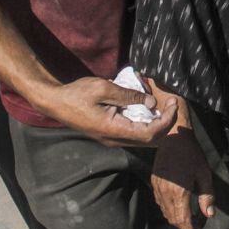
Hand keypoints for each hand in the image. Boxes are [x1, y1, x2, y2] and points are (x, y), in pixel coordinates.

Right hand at [35, 77, 177, 145]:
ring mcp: (111, 139)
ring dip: (156, 124)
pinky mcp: (109, 135)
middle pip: (149, 140)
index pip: (150, 133)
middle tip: (172, 103)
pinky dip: (145, 123)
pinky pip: (133, 133)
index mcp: (114, 130)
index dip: (166, 121)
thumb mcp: (104, 88)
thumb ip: (129, 95)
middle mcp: (114, 140)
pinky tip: (147, 108)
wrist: (55, 102)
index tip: (173, 103)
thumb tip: (151, 100)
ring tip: (163, 105)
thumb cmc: (77, 94)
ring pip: (142, 139)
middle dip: (166, 123)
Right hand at [152, 125, 215, 228]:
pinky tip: (177, 209)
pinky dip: (168, 211)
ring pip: (166, 212)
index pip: (183, 220)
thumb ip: (207, 196)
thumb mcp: (204, 174)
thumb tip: (209, 215)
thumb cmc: (192, 155)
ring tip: (188, 223)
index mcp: (179, 193)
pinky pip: (160, 203)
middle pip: (174, 219)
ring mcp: (158, 189)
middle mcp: (166, 194)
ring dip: (176, 220)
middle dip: (184, 228)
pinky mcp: (155, 183)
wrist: (173, 138)